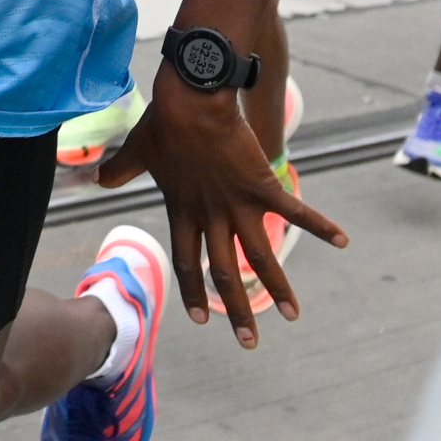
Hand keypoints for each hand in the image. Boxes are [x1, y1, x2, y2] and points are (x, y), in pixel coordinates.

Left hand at [99, 77, 344, 344]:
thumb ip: (119, 169)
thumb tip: (97, 178)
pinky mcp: (262, 185)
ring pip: (261, 256)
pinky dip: (320, 225)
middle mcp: (212, 214)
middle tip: (248, 342)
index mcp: (182, 210)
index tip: (201, 319)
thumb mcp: (137, 150)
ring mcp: (238, 203)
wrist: (192, 98)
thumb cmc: (164, 121)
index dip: (192, 291)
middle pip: (225, 271)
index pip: (187, 261)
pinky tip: (343, 241)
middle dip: (237, 309)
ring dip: (278, 287)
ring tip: (292, 315)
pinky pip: (296, 211)